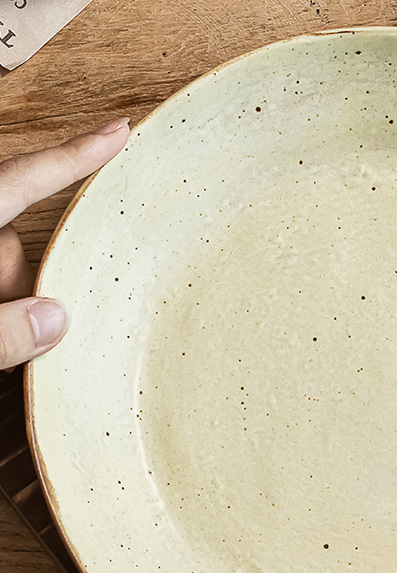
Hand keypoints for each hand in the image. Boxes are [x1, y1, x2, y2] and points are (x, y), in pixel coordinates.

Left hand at [0, 118, 129, 368]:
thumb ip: (1, 331)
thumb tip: (56, 321)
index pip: (23, 179)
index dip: (75, 155)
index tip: (118, 130)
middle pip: (12, 241)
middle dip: (24, 283)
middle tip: (14, 336)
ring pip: (4, 271)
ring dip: (10, 304)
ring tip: (1, 352)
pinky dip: (3, 315)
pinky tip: (1, 348)